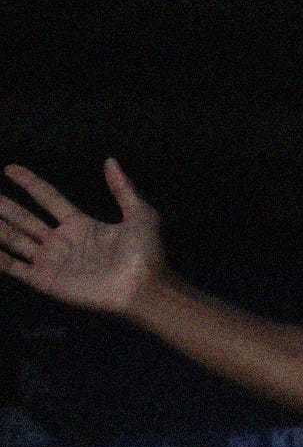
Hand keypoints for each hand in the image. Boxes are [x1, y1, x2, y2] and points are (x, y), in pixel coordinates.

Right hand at [1, 159, 167, 316]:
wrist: (143, 286)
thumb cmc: (144, 252)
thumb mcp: (139, 213)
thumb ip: (122, 188)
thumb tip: (110, 160)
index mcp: (80, 224)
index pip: (48, 198)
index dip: (30, 183)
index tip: (10, 169)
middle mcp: (61, 240)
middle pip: (24, 218)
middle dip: (4, 206)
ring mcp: (51, 260)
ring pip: (14, 239)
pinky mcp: (45, 280)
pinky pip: (13, 267)